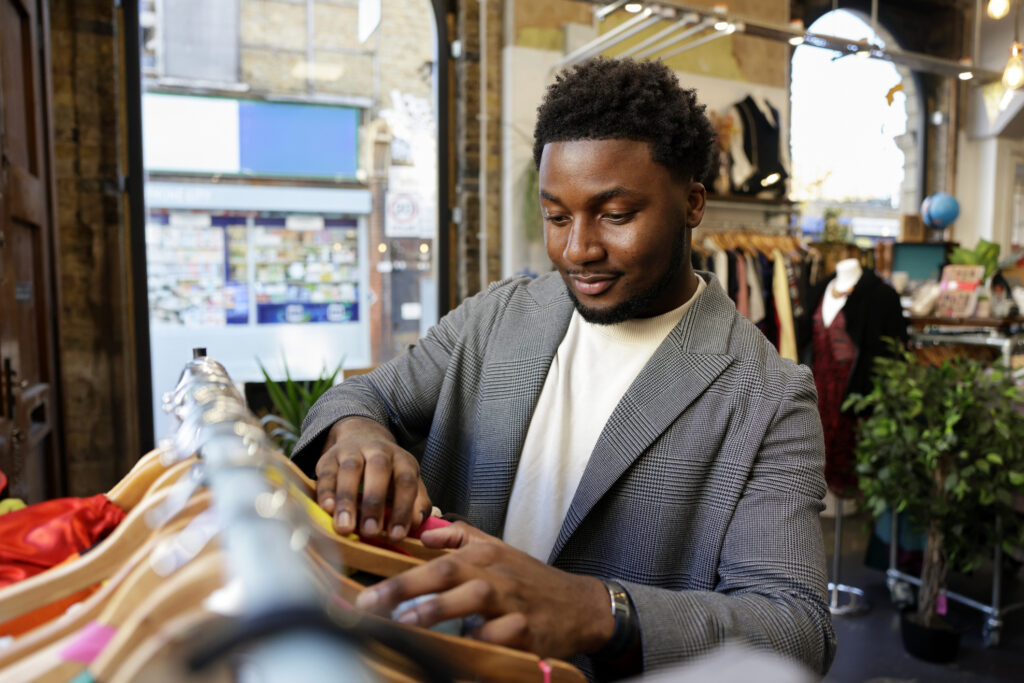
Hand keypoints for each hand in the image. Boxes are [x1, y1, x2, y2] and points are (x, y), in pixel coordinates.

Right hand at [314, 416, 431, 540]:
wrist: (361, 436)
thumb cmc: (388, 472)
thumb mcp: (406, 483)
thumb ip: (416, 502)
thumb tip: (416, 523)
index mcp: (402, 459)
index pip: (406, 481)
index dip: (402, 508)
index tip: (396, 536)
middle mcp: (378, 450)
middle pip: (379, 469)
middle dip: (374, 502)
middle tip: (370, 532)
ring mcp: (352, 451)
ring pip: (350, 470)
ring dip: (347, 499)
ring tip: (345, 527)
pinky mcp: (329, 456)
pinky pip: (326, 472)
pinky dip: (326, 492)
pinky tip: (326, 510)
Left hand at [354, 522, 613, 659]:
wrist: (579, 606)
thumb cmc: (530, 580)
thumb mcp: (499, 549)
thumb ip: (461, 537)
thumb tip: (425, 534)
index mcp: (485, 555)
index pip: (436, 561)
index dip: (401, 576)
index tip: (367, 594)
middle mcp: (495, 575)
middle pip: (447, 574)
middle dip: (406, 588)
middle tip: (370, 605)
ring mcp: (511, 604)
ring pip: (472, 600)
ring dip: (437, 610)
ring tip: (406, 622)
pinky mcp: (526, 632)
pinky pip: (496, 638)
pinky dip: (475, 642)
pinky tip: (453, 649)